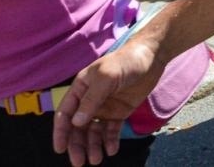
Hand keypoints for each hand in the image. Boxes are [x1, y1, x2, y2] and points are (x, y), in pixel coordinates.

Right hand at [52, 40, 160, 165]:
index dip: (61, 132)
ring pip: (93, 132)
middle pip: (78, 128)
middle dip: (77, 145)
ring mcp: (104, 107)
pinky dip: (109, 141)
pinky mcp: (119, 112)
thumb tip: (76, 123)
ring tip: (97, 159)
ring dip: (93, 146)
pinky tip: (111, 150)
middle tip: (80, 162)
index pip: (65, 114)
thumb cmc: (126, 60)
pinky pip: (111, 130)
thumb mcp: (107, 77)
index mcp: (80, 88)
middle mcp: (89, 100)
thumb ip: (91, 99)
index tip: (60, 149)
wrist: (152, 56)